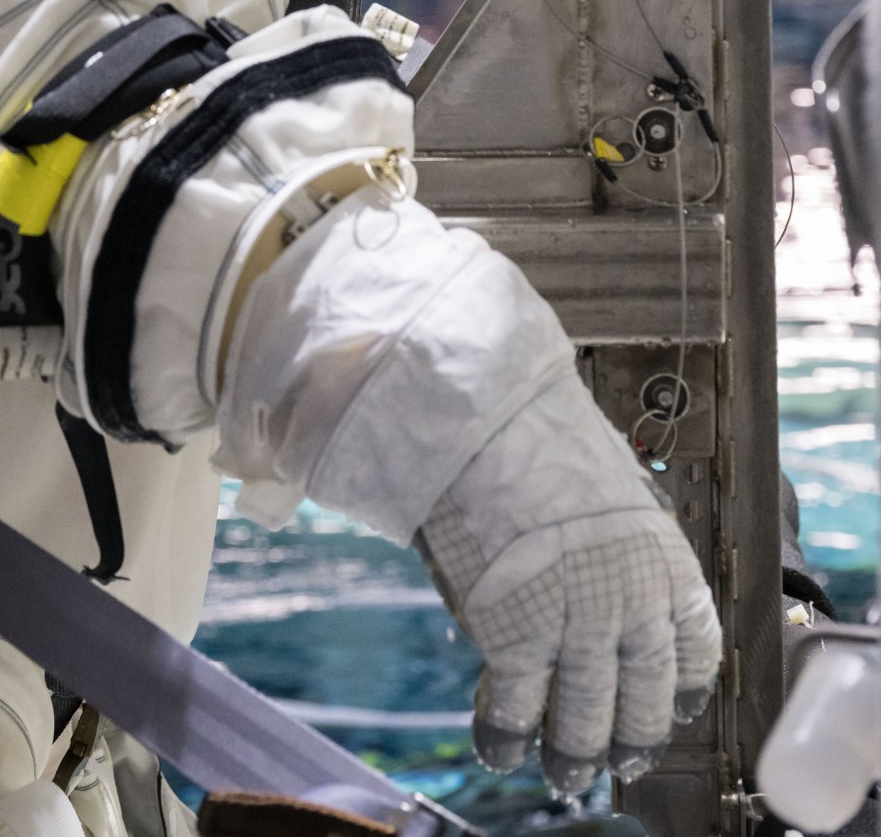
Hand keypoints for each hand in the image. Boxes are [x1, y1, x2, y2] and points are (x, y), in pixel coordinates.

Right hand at [417, 367, 720, 799]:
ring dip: (571, 753)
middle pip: (643, 703)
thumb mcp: (609, 486)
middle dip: (627, 739)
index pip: (696, 652)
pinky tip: (499, 743)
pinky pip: (517, 711)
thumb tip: (599, 578)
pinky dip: (507, 735)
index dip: (680, 691)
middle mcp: (635, 604)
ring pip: (584, 723)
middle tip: (613, 756)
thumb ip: (617, 545)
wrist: (485, 413)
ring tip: (558, 768)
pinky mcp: (517, 637)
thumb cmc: (535, 431)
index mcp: (666, 560)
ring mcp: (577, 626)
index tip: (668, 706)